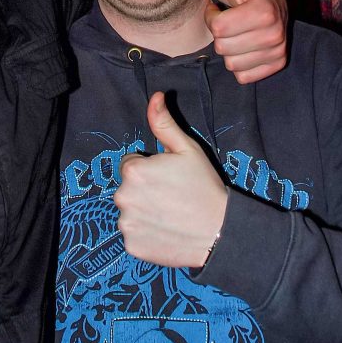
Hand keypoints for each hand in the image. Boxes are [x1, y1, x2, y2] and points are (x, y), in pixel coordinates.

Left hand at [115, 92, 226, 268]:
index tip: (169, 178)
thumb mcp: (187, 149)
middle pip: (127, 188)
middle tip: (171, 197)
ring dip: (143, 212)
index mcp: (134, 171)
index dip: (150, 169)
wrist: (218, 232)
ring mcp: (126, 224)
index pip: (130, 165)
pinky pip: (133, 234)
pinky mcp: (131, 246)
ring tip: (170, 215)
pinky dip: (145, 233)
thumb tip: (155, 97)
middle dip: (144, 190)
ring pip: (129, 211)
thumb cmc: (204, 187)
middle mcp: (123, 197)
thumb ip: (164, 123)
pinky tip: (166, 231)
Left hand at [199, 0, 287, 83]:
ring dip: (228, 50)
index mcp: (265, 12)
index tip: (217, 8)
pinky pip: (242, 77)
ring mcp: (278, 51)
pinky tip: (245, 46)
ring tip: (237, 32)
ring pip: (231, 64)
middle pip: (223, 48)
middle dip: (220, 35)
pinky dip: (239, 64)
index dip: (211, 17)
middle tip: (228, 21)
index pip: (219, 28)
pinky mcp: (277, 64)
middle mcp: (276, 35)